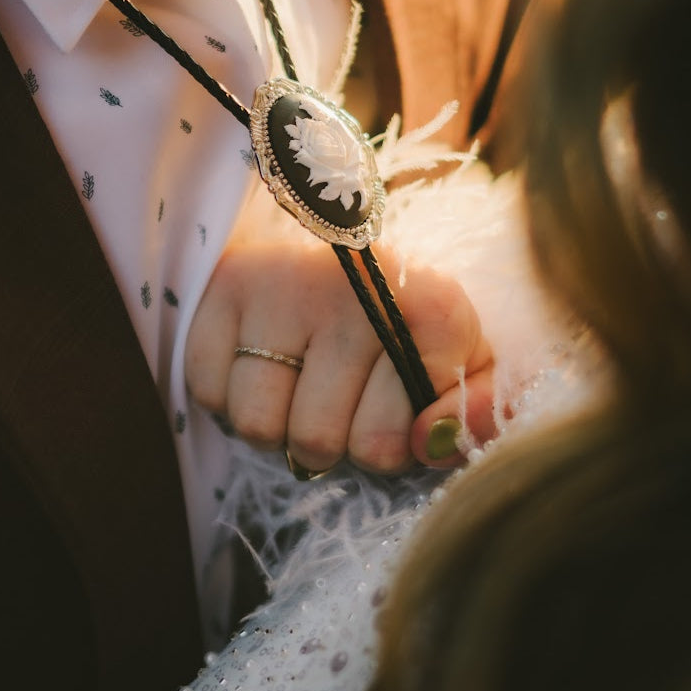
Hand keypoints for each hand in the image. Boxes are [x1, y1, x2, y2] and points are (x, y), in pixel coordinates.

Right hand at [186, 236, 494, 473]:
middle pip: (317, 442)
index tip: (406, 407)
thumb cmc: (410, 323)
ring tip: (302, 381)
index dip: (391, 445)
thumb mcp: (467, 362)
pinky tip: (264, 361)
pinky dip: (230, 395)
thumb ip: (481, 411)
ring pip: (258, 425)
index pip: (390, 443)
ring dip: (276, 423)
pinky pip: (209, 392)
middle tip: (345, 399)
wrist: (350, 244)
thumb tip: (433, 444)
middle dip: (330, 442)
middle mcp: (354, 286)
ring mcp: (283, 282)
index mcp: (432, 304)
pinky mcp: (227, 284)